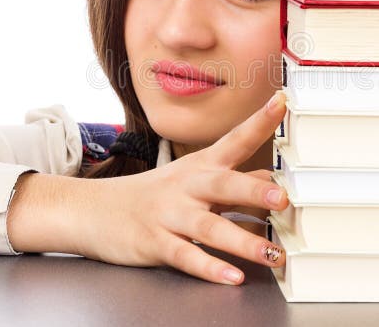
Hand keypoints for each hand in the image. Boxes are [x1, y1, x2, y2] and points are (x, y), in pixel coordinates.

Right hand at [72, 90, 288, 284]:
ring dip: (243, 242)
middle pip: (223, 184)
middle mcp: (187, 186)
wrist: (94, 210)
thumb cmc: (153, 193)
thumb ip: (235, 180)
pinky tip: (231, 276)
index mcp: (201, 166)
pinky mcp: (155, 243)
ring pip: (209, 227)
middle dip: (254, 191)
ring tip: (272, 254)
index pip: (234, 139)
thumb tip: (272, 178)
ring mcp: (170, 214)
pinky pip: (185, 256)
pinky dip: (209, 267)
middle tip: (284, 198)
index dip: (259, 121)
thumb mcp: (194, 178)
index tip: (282, 102)